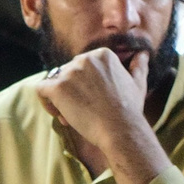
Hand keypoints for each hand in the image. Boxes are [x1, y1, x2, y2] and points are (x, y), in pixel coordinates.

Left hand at [37, 48, 168, 183]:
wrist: (120, 129)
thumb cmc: (129, 110)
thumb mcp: (138, 84)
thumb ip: (138, 67)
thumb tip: (143, 54)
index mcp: (102, 54)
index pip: (81, 66)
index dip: (83, 85)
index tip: (91, 101)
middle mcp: (84, 59)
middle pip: (66, 73)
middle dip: (71, 93)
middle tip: (81, 112)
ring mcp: (70, 72)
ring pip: (54, 82)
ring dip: (60, 100)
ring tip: (72, 117)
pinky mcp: (58, 87)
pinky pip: (41, 89)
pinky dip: (46, 102)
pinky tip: (59, 114)